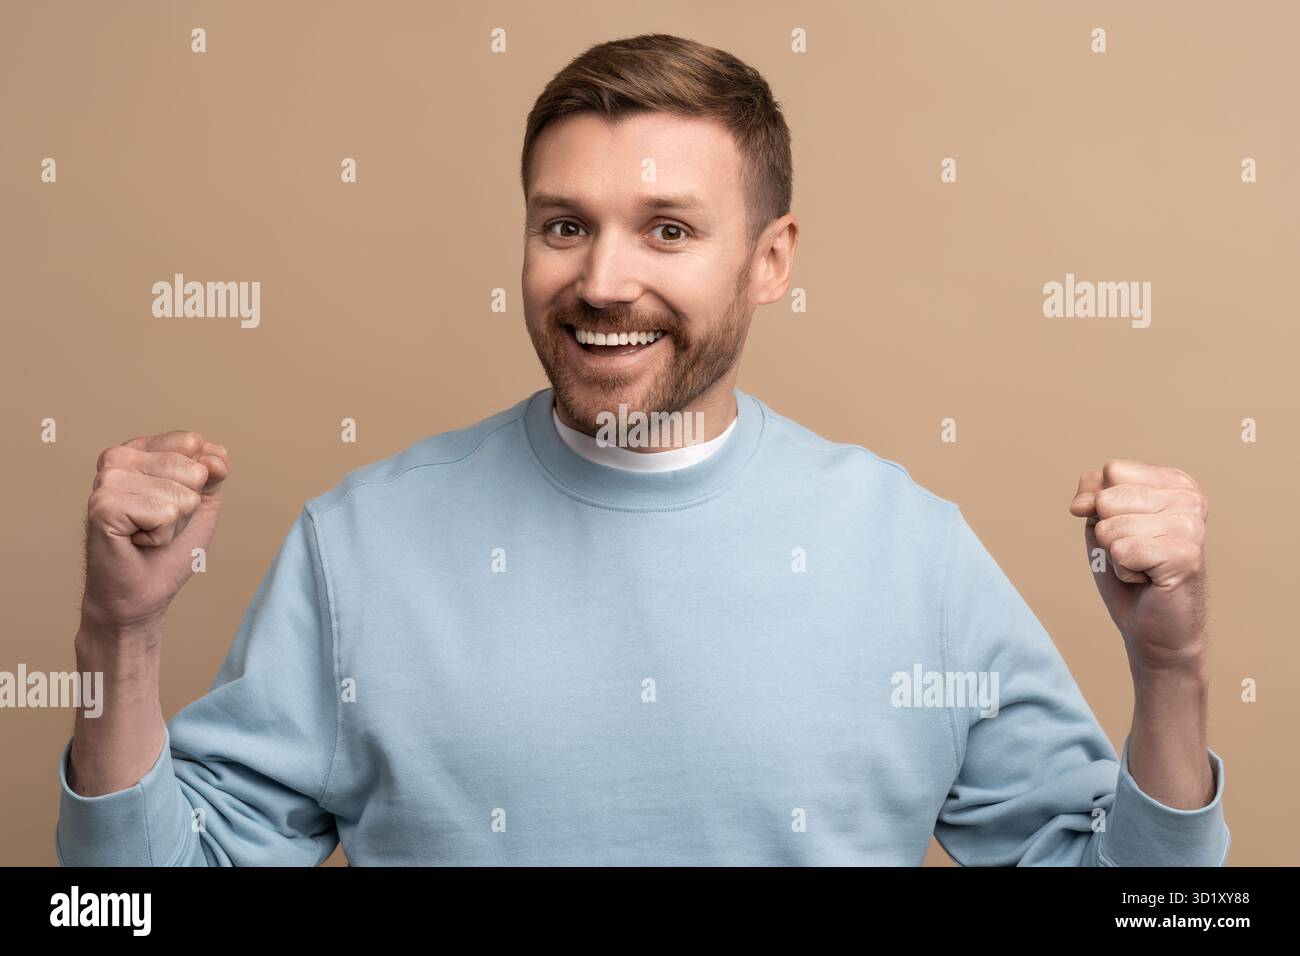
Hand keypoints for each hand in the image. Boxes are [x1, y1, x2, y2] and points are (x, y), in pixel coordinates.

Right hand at [80, 431, 229, 634]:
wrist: (143, 591)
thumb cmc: (171, 545)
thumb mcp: (204, 500)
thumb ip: (214, 471)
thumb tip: (211, 461)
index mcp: (140, 448)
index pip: (194, 443)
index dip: (199, 482)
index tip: (172, 502)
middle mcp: (118, 457)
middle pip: (194, 470)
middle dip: (187, 506)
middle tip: (158, 523)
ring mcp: (107, 479)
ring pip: (183, 495)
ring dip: (173, 524)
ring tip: (146, 533)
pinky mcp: (103, 506)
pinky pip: (166, 514)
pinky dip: (161, 536)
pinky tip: (136, 540)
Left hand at [1068, 459, 1208, 670]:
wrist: (1152, 627)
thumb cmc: (1130, 571)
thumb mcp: (1102, 522)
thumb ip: (1092, 495)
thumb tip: (1085, 501)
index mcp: (1175, 483)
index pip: (1111, 470)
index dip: (1097, 502)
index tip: (1120, 529)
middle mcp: (1190, 499)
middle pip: (1108, 497)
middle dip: (1107, 532)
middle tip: (1135, 553)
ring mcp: (1191, 527)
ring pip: (1112, 527)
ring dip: (1116, 555)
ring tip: (1143, 567)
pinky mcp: (1186, 556)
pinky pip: (1122, 551)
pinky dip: (1124, 572)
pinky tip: (1148, 579)